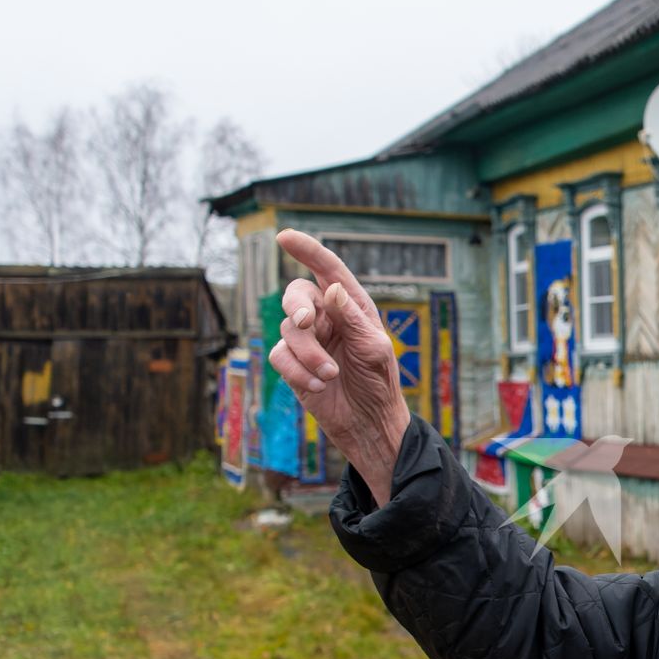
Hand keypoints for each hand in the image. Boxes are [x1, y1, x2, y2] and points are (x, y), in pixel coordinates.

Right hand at [268, 229, 410, 503]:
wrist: (367, 421)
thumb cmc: (378, 382)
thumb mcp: (372, 348)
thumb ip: (352, 318)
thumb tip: (332, 288)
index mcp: (350, 307)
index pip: (327, 270)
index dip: (307, 251)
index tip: (285, 237)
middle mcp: (327, 318)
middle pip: (296, 295)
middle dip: (297, 306)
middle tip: (307, 323)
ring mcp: (307, 340)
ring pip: (288, 330)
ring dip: (308, 354)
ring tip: (330, 375)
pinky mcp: (292, 363)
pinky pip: (280, 356)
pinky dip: (297, 371)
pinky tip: (319, 386)